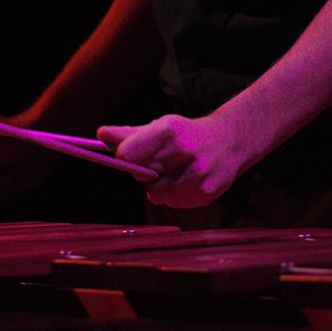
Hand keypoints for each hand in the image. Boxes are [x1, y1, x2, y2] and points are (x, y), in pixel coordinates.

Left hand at [97, 113, 250, 207]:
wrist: (231, 140)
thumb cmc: (187, 134)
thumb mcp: (159, 127)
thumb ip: (128, 134)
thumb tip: (100, 134)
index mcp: (169, 132)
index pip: (128, 153)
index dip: (123, 157)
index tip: (126, 156)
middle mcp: (185, 152)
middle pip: (141, 175)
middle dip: (145, 171)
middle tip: (159, 162)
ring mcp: (198, 175)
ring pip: (156, 195)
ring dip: (160, 187)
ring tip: (176, 172)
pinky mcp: (207, 193)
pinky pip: (175, 204)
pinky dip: (177, 195)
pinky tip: (190, 181)